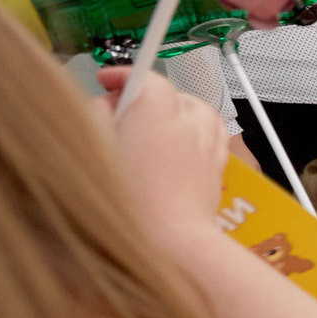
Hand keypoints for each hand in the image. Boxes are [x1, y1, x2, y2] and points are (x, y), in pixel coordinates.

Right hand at [96, 66, 227, 235]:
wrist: (170, 242)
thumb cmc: (130, 201)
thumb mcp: (97, 148)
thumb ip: (99, 117)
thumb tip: (107, 106)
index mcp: (156, 110)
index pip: (144, 76)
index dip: (123, 75)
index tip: (107, 80)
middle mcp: (188, 120)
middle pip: (170, 93)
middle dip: (144, 97)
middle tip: (117, 113)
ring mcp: (209, 142)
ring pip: (196, 111)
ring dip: (174, 113)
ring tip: (150, 130)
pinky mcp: (219, 164)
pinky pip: (212, 133)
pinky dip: (196, 131)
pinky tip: (179, 145)